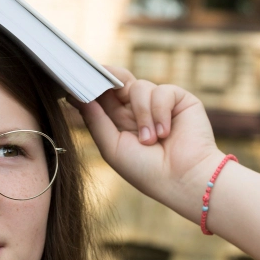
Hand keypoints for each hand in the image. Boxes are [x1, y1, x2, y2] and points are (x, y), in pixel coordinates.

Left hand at [66, 66, 222, 215]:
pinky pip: (162, 91)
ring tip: (151, 140)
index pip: (104, 97)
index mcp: (121, 122)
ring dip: (143, 115)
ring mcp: (159, 104)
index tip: (79, 81)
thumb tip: (77, 97)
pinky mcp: (180, 100)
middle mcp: (140, 110)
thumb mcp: (112, 147)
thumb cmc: (146, 171)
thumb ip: (95, 120)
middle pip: (120, 81)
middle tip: (102, 81)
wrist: (183, 179)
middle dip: (110, 80)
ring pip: (139, 87)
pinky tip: (166, 133)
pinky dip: (160, 112)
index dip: (93, 87)